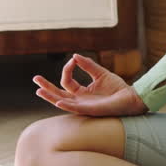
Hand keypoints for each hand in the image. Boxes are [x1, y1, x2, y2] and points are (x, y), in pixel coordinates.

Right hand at [31, 53, 148, 116]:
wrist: (131, 97)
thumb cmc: (117, 89)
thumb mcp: (100, 73)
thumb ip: (88, 65)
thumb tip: (75, 55)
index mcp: (82, 92)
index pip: (67, 81)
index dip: (67, 69)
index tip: (73, 60)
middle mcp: (80, 100)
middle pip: (58, 94)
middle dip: (46, 87)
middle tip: (35, 78)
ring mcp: (83, 106)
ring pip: (62, 102)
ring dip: (50, 97)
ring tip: (39, 90)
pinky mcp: (90, 110)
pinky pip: (76, 108)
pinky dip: (66, 104)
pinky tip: (58, 101)